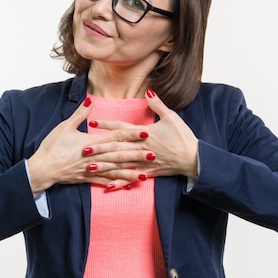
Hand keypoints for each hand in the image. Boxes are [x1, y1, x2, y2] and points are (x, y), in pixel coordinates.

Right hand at [26, 98, 149, 193]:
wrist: (42, 168)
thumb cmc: (52, 146)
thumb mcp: (65, 126)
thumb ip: (80, 115)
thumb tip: (90, 100)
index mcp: (90, 142)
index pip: (114, 137)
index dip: (130, 135)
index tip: (145, 133)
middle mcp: (93, 156)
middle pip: (119, 155)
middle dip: (136, 155)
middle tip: (153, 154)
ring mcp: (90, 169)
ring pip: (114, 170)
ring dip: (130, 172)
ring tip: (145, 174)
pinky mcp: (86, 178)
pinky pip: (104, 182)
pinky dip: (116, 183)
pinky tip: (128, 186)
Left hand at [83, 89, 198, 189]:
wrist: (193, 158)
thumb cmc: (183, 136)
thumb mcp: (171, 117)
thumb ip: (157, 104)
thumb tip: (148, 91)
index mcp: (145, 134)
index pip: (122, 128)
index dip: (107, 124)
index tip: (93, 122)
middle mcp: (141, 148)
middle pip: (117, 148)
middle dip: (100, 149)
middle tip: (84, 149)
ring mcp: (144, 162)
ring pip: (121, 164)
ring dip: (105, 166)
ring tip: (90, 167)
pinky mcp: (149, 172)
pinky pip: (132, 178)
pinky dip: (120, 182)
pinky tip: (108, 186)